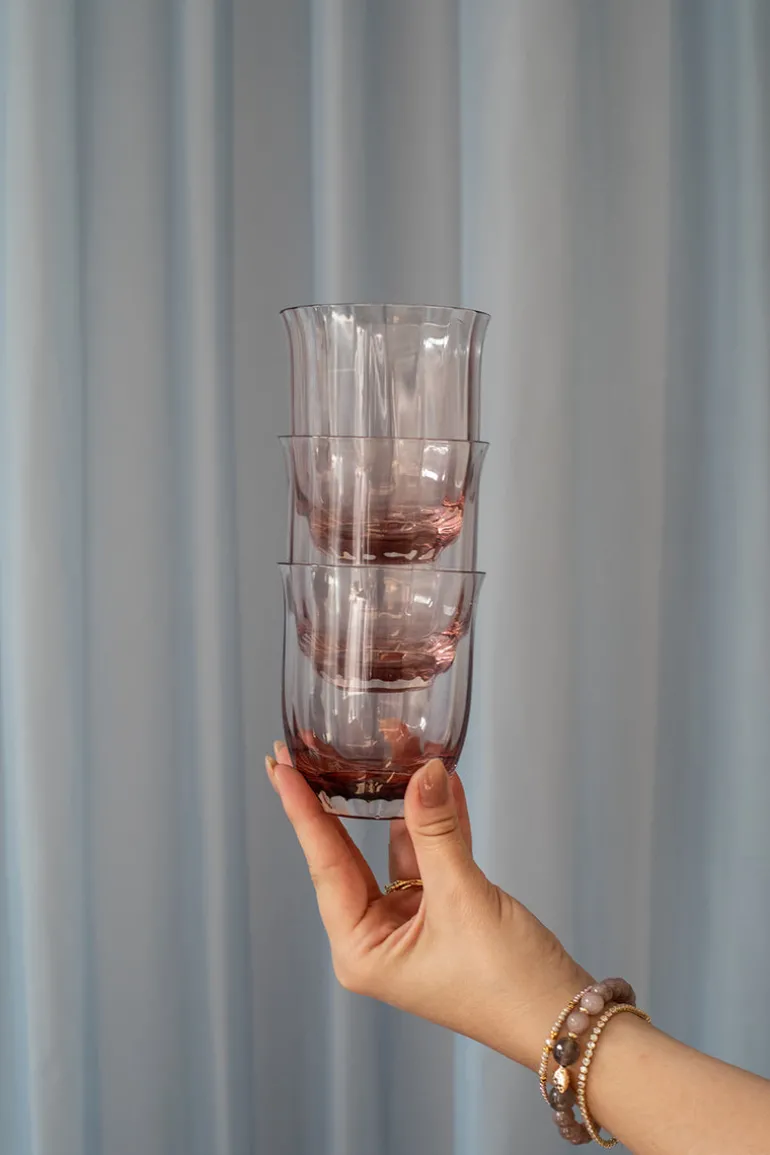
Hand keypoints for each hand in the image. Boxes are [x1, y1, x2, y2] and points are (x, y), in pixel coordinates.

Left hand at [266, 743, 590, 1069]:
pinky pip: (428, 855)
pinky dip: (437, 821)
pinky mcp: (442, 913)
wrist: (564, 1018)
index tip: (278, 765)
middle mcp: (375, 936)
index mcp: (360, 948)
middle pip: (347, 851)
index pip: (323, 862)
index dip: (301, 809)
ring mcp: (408, 923)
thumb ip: (437, 829)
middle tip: (303, 750)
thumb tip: (424, 770)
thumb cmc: (506, 982)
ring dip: (400, 800)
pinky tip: (439, 780)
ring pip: (393, 847)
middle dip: (336, 797)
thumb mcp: (463, 898)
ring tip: (389, 745)